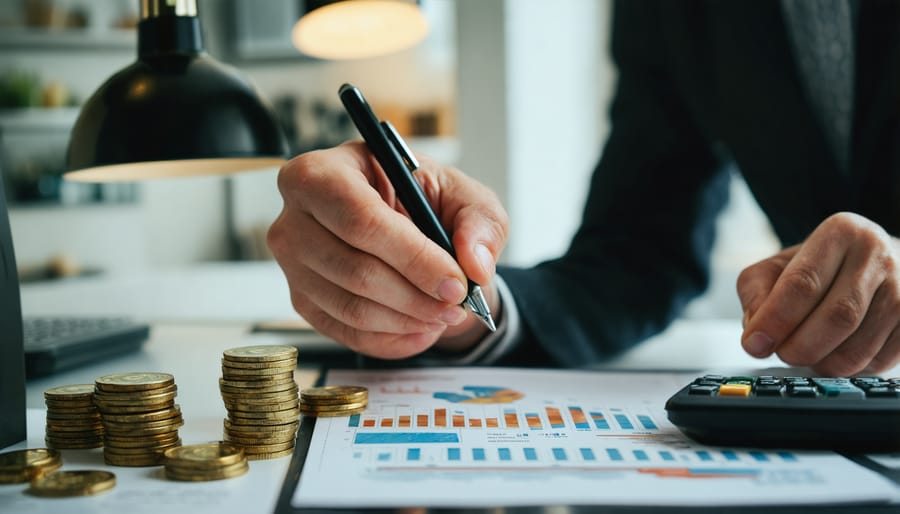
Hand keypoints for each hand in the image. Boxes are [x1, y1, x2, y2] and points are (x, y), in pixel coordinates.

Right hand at [267, 142, 507, 359]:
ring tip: (444, 315)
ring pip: (351, 307)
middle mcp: (294, 215)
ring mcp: (292, 263)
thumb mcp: (465, 198)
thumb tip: (474, 264)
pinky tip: (421, 328)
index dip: (414, 258)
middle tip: (457, 304)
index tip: (456, 282)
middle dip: (416, 296)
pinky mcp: (301, 299)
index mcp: (326, 170)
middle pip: (354, 269)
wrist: (406, 227)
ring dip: (408, 320)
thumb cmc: (426, 202)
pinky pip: (345, 331)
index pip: (362, 221)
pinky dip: (391, 339)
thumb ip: (480, 223)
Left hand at [737, 212, 899, 375]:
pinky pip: (877, 362)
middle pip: (837, 317)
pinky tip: (834, 353)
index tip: (755, 344)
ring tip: (806, 351)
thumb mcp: (779, 265)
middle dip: (799, 347)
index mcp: (841, 232)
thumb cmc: (822, 267)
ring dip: (822, 362)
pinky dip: (847, 369)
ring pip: (859, 346)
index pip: (804, 283)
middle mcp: (878, 256)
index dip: (776, 320)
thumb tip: (756, 335)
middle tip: (781, 353)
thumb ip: (756, 292)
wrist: (876, 264)